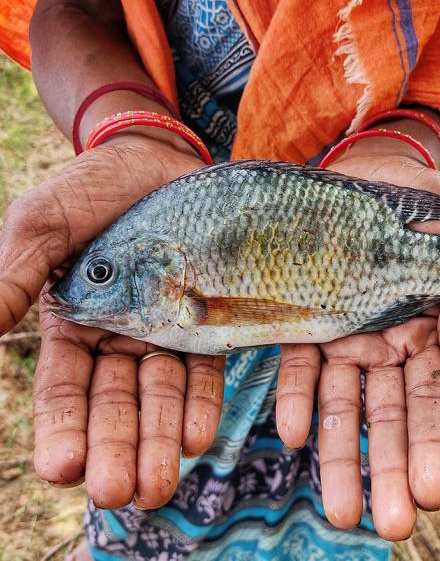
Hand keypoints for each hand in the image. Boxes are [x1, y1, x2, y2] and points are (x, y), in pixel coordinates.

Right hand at [0, 135, 225, 507]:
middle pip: (117, 403)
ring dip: (160, 438)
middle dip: (118, 448)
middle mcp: (120, 335)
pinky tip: (198, 434)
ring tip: (162, 479)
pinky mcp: (207, 312)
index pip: (64, 389)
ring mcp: (166, 327)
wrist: (154, 159)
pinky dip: (201, 400)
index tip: (64, 467)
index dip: (63, 428)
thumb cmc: (90, 187)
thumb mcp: (41, 224)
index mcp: (73, 323)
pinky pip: (205, 363)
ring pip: (162, 394)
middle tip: (123, 493)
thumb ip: (14, 274)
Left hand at [275, 146, 439, 539]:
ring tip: (339, 507)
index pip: (433, 400)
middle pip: (385, 415)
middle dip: (386, 467)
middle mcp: (382, 343)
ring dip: (339, 452)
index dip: (433, 445)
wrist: (368, 170)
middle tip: (384, 523)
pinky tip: (292, 432)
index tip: (431, 492)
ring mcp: (341, 333)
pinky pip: (298, 360)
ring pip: (341, 402)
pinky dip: (297, 395)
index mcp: (426, 332)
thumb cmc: (420, 204)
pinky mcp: (302, 313)